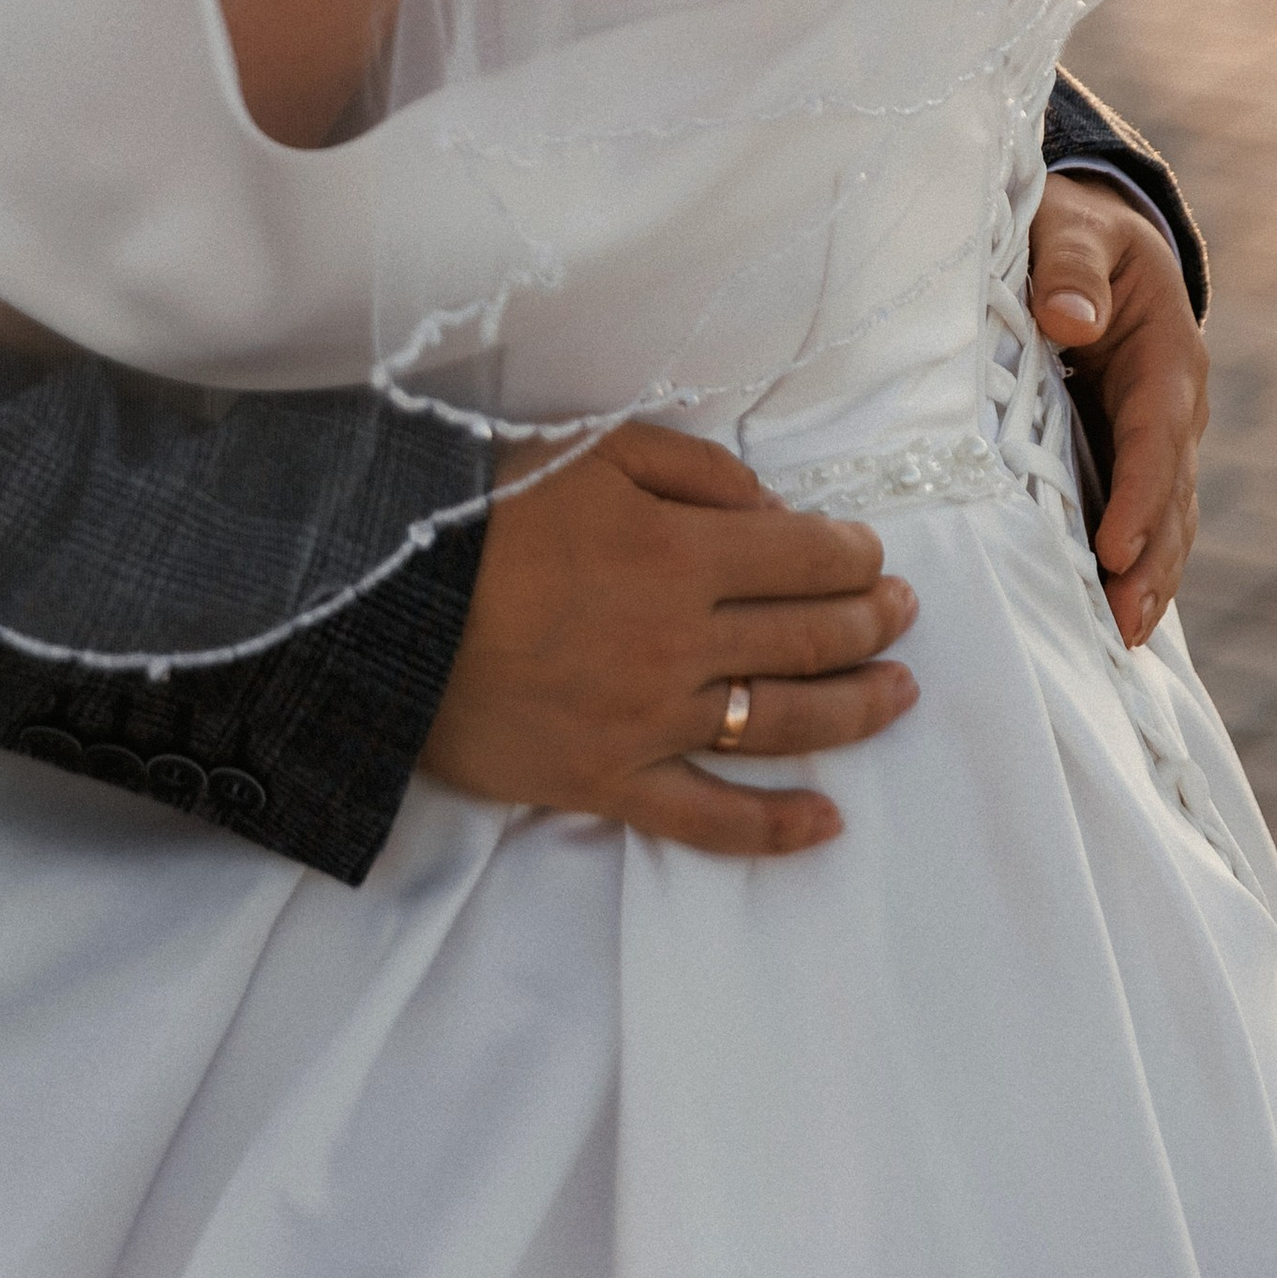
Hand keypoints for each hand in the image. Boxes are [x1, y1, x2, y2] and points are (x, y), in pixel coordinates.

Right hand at [421, 422, 916, 858]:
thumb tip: (770, 508)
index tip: (873, 554)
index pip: (803, 558)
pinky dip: (776, 828)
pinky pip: (710, 820)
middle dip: (872, 621)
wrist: (375, 604)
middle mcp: (681, 642)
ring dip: (857, 708)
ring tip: (899, 692)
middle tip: (903, 613)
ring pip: (784, 723)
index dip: (854, 554)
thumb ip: (688, 468)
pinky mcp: (610, 783)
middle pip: (808, 637)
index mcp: (678, 552)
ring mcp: (651, 722)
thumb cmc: (477, 512)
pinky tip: (828, 821)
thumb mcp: (584, 448)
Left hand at [1028, 174, 1206, 647]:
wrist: (1091, 235)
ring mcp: (1154, 435)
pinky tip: (1107, 610)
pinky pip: (1137, 511)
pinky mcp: (1125, 450)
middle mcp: (1170, 405)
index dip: (1139, 493)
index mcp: (1163, 353)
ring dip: (1145, 576)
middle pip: (1170, 494)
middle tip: (1121, 626)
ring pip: (1162, 516)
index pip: (1155, 434)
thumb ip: (1069, 266)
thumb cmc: (1074, 228)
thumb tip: (1068, 318)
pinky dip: (1131, 560)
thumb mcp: (1072, 227)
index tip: (1115, 545)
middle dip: (1150, 561)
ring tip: (1118, 638)